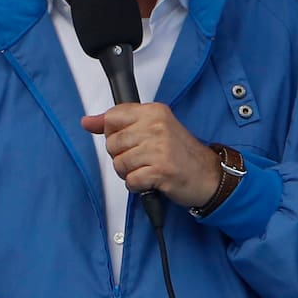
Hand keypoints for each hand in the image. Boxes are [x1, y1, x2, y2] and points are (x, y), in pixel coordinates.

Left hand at [81, 103, 219, 207]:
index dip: (113, 133)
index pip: (112, 117)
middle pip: (112, 143)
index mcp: (154, 112)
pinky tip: (150, 180)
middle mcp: (156, 127)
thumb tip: (87, 122)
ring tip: (147, 170)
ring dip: (130, 173)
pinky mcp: (161, 170)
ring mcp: (159, 148)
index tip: (125, 141)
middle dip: (121, 157)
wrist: (210, 176)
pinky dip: (137, 186)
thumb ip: (119, 123)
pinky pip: (130, 181)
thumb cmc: (181, 153)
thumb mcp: (152, 129)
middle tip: (142, 159)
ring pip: (119, 163)